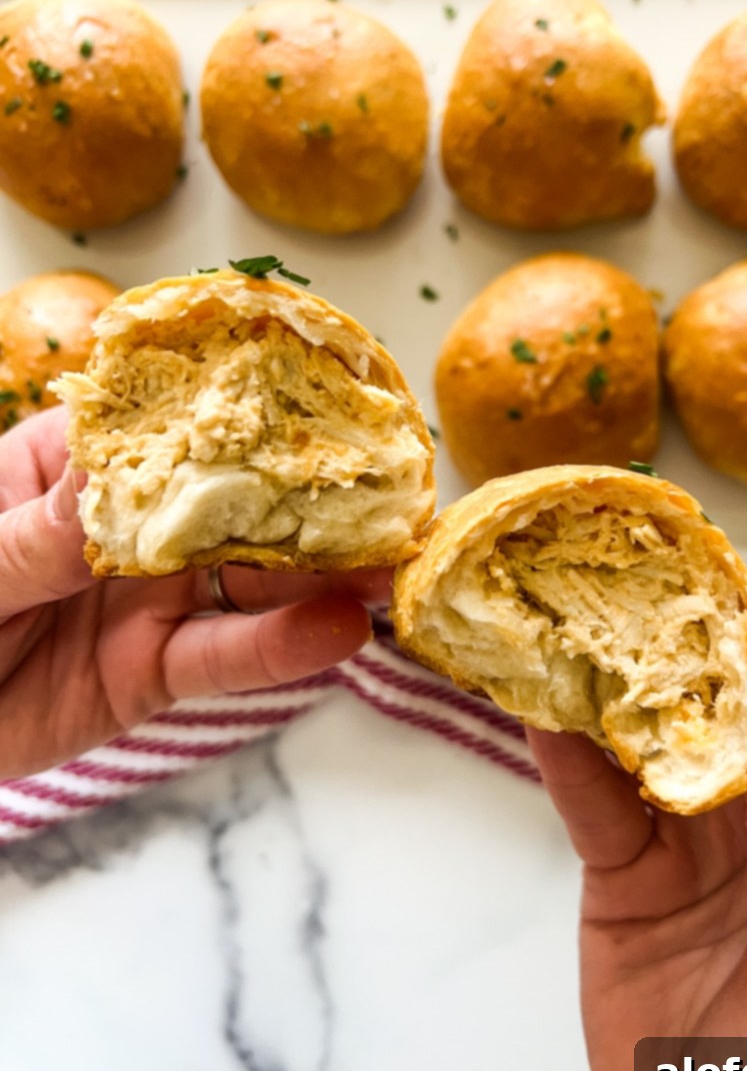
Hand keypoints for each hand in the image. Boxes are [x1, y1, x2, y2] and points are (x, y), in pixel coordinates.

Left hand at [0, 407, 389, 777]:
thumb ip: (36, 535)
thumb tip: (109, 475)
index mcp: (68, 471)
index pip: (161, 428)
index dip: (236, 410)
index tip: (314, 399)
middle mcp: (123, 528)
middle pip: (227, 500)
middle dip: (306, 495)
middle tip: (384, 492)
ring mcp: (146, 599)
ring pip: (247, 578)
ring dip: (320, 572)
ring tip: (385, 567)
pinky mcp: (156, 672)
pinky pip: (226, 658)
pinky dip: (283, 649)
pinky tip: (338, 633)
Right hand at [528, 607, 746, 1070]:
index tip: (721, 579)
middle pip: (713, 712)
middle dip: (672, 644)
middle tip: (627, 581)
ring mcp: (690, 849)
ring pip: (643, 745)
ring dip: (606, 687)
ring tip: (568, 626)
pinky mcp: (624, 879)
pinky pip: (591, 803)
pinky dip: (562, 755)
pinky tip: (541, 710)